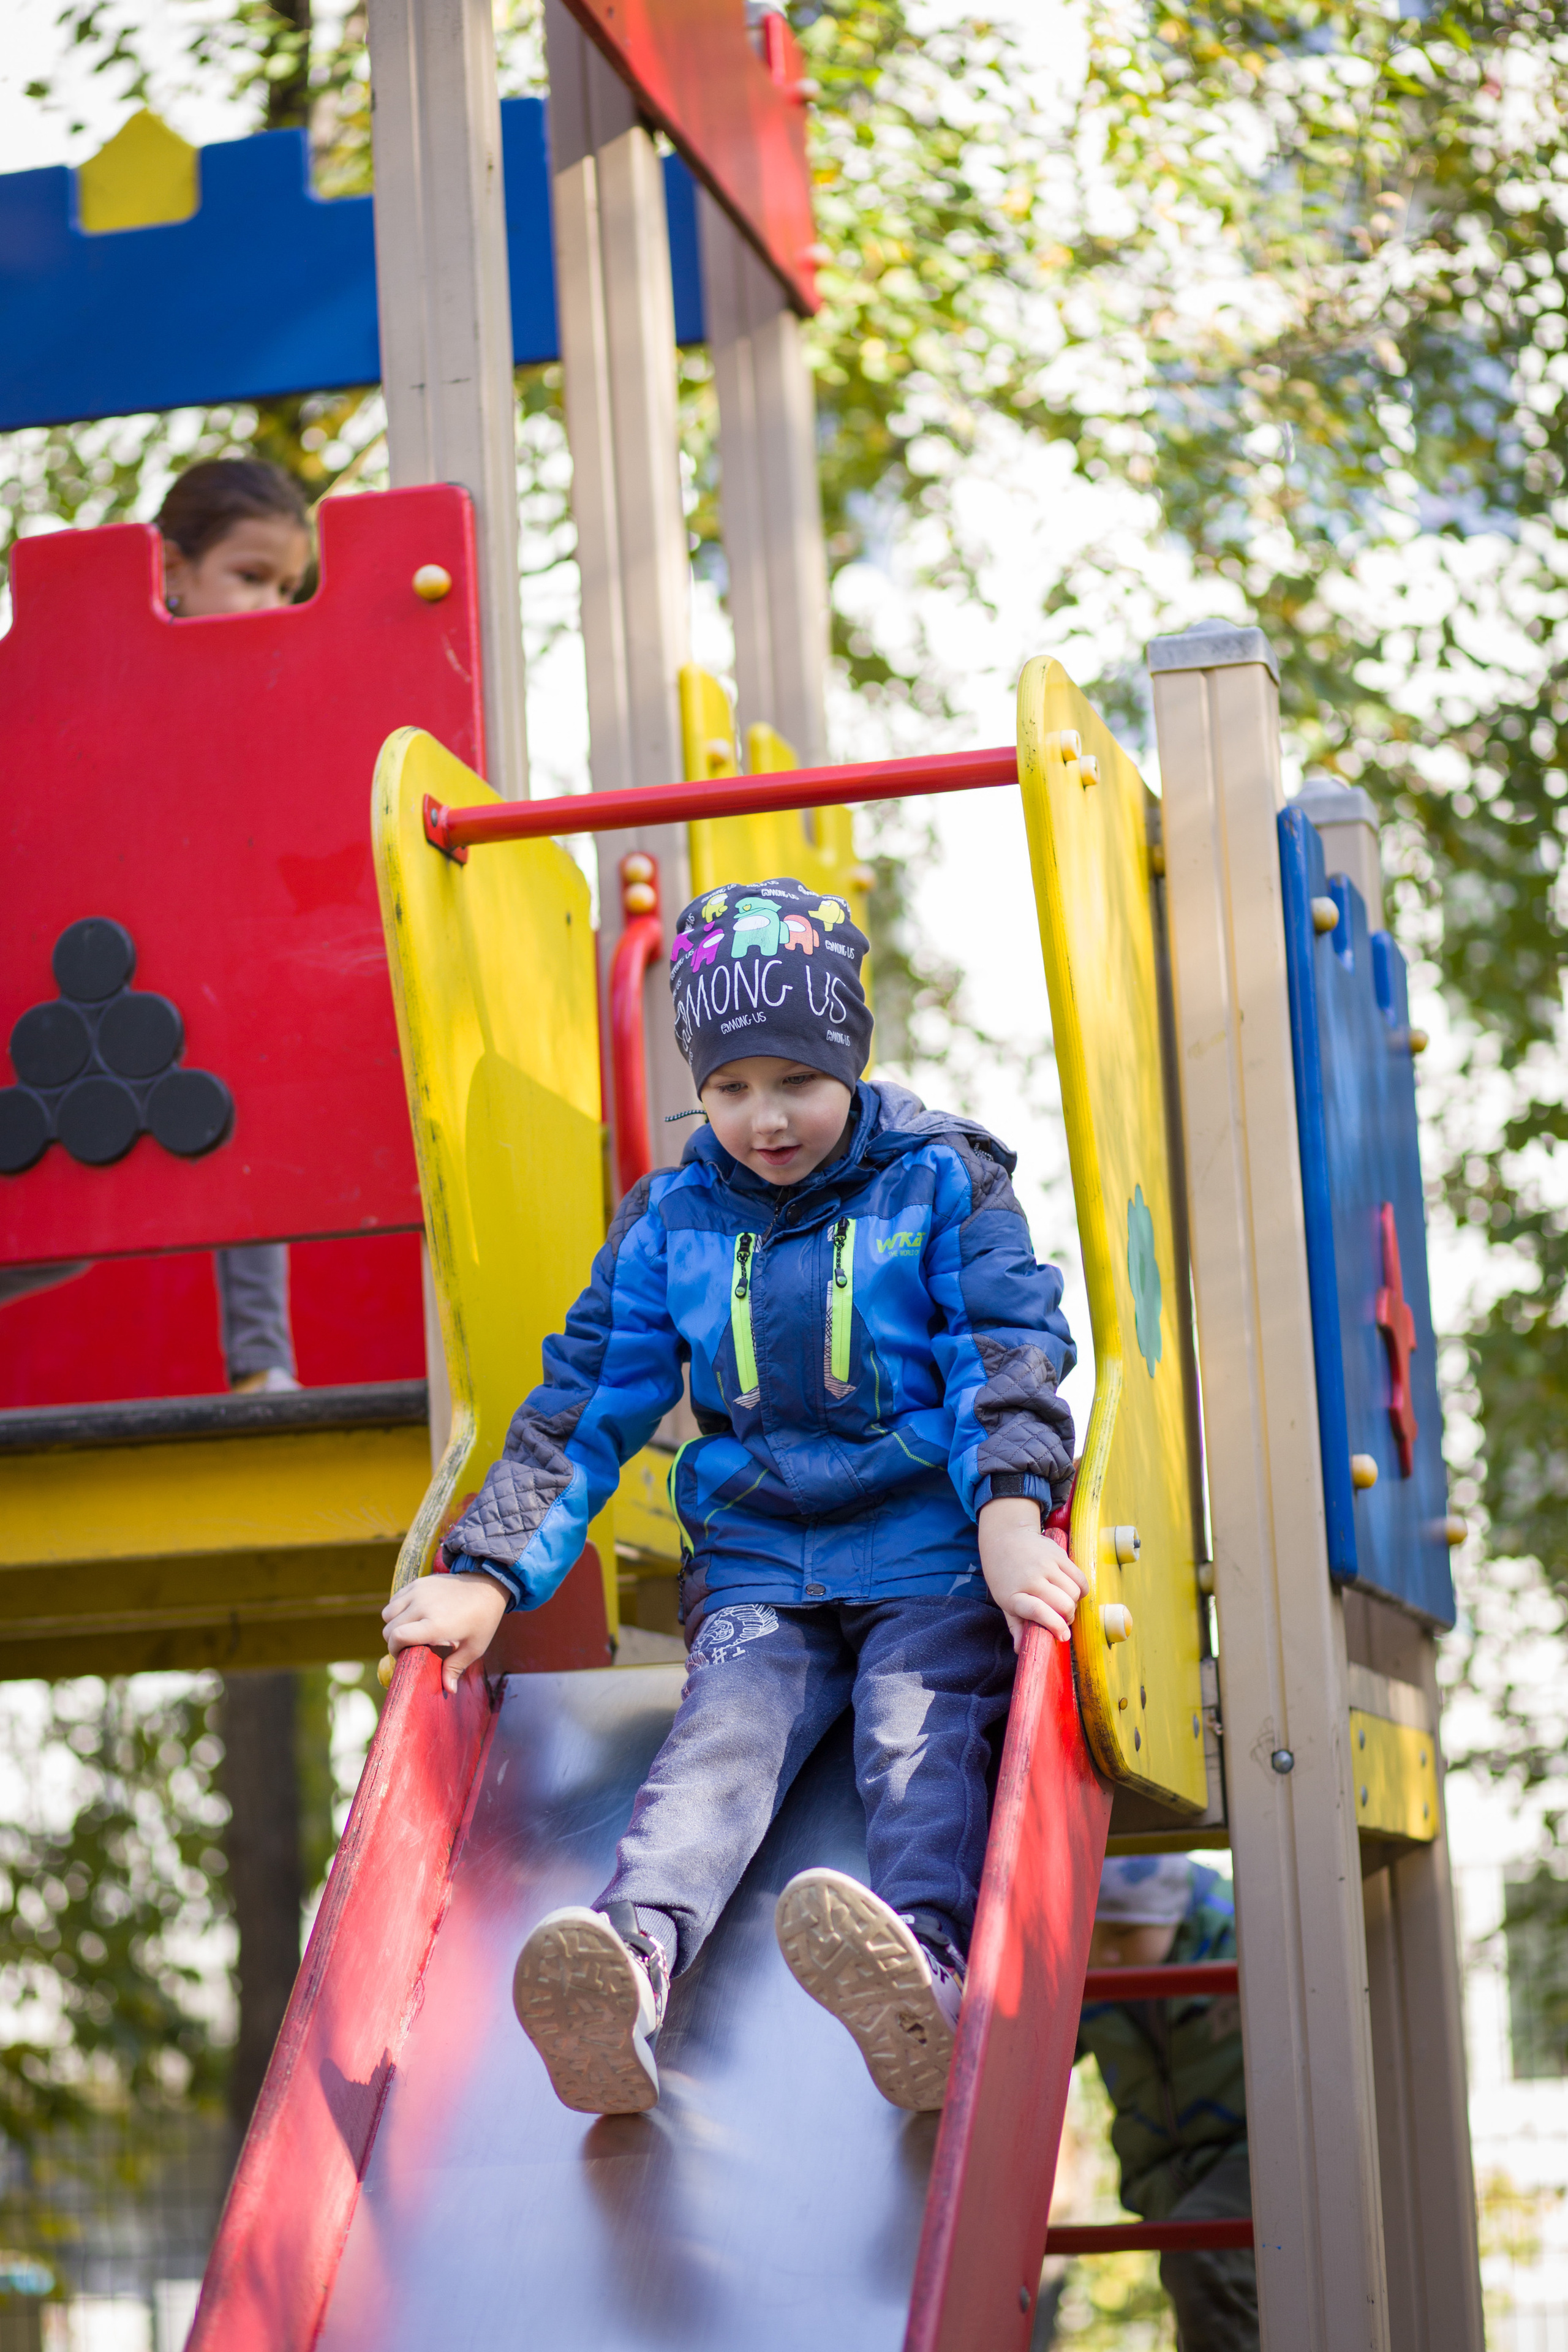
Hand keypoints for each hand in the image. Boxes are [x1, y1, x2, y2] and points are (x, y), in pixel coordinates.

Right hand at [382, 1571, 508, 1693]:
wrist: (488, 1584)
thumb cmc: (483, 1619)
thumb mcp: (474, 1647)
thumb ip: (456, 1667)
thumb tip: (448, 1689)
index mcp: (436, 1624)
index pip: (397, 1636)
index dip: (394, 1650)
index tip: (404, 1656)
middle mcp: (423, 1606)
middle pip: (389, 1628)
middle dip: (394, 1642)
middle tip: (409, 1647)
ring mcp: (419, 1592)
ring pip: (388, 1613)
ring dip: (393, 1624)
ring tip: (409, 1630)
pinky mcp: (419, 1582)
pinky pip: (395, 1598)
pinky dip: (397, 1609)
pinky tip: (412, 1615)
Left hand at [978, 1496, 1090, 1651]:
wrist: (1006, 1538)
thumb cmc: (1004, 1575)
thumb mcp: (1004, 1601)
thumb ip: (1015, 1625)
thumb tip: (1021, 1650)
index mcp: (1013, 1594)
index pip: (1038, 1611)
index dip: (1054, 1626)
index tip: (1063, 1636)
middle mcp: (1030, 1578)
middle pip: (1062, 1604)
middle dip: (1067, 1618)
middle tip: (1062, 1619)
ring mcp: (1045, 1564)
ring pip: (1074, 1592)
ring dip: (1074, 1604)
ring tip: (1064, 1604)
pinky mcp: (1058, 1554)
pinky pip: (1080, 1578)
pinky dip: (1081, 1590)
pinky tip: (1072, 1592)